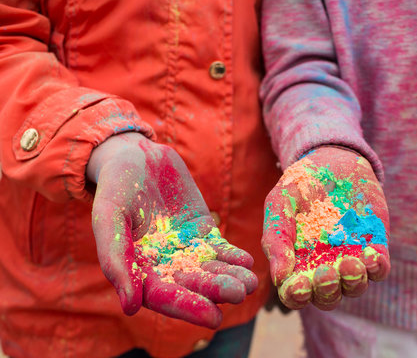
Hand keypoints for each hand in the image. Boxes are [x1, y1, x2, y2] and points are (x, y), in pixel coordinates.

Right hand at [87, 133, 256, 327]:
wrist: (136, 157)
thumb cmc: (116, 188)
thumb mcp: (109, 218)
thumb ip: (116, 259)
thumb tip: (129, 307)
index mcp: (140, 270)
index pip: (165, 296)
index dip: (189, 307)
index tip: (214, 317)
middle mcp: (166, 266)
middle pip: (194, 285)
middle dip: (217, 291)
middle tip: (238, 294)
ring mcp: (187, 249)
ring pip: (212, 269)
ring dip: (231, 277)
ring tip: (250, 283)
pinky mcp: (203, 231)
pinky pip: (221, 248)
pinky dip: (234, 256)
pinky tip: (247, 261)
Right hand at [262, 146, 389, 310]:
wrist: (332, 160)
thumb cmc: (300, 186)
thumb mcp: (280, 205)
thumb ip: (276, 239)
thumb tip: (279, 278)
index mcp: (297, 263)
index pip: (296, 293)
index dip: (296, 295)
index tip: (299, 286)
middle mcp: (325, 267)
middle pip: (327, 297)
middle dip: (327, 292)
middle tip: (326, 274)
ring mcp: (351, 258)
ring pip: (355, 287)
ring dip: (353, 282)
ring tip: (350, 263)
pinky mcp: (374, 246)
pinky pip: (380, 268)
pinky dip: (377, 268)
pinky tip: (371, 256)